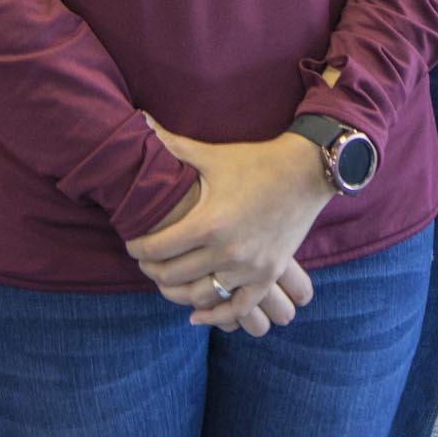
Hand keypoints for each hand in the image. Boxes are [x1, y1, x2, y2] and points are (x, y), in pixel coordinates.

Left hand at [125, 122, 329, 338]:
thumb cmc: (255, 160)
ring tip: (166, 281)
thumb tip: (140, 121)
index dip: (138, 248)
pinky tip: (197, 314)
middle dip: (152, 270)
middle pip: (174, 275)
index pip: (158, 249)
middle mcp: (228, 251)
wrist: (306, 171)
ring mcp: (250, 267)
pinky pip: (238, 309)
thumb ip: (173, 146)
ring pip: (201, 296)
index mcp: (210, 223)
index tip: (132, 243)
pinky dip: (215, 315)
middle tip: (144, 262)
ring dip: (177, 293)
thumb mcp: (212, 155)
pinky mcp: (268, 274)